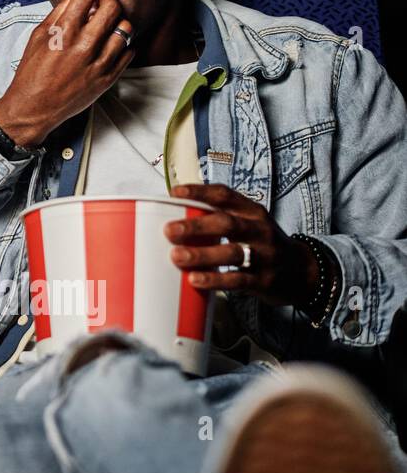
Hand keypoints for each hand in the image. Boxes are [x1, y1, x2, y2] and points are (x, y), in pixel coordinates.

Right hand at [0, 0, 134, 146]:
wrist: (34, 108)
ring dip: (118, 21)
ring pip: (125, 28)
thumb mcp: (38, 37)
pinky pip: (128, 52)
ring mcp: (98, 64)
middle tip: (102, 0)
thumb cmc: (33, 72)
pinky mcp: (108, 79)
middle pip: (112, 7)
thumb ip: (58, 13)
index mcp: (63, 33)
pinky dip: (123, 44)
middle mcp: (83, 46)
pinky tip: (111, 43)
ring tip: (108, 23)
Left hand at [164, 183, 317, 306]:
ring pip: (231, 252)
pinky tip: (195, 279)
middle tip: (170, 230)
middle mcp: (260, 230)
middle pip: (226, 223)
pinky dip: (215, 280)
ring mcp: (264, 255)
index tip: (175, 193)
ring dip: (202, 254)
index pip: (225, 195)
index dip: (199, 192)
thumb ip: (221, 215)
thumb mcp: (250, 222)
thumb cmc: (263, 243)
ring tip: (177, 256)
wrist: (303, 271)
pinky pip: (237, 280)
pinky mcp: (263, 280)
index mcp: (253, 212)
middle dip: (196, 226)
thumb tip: (176, 214)